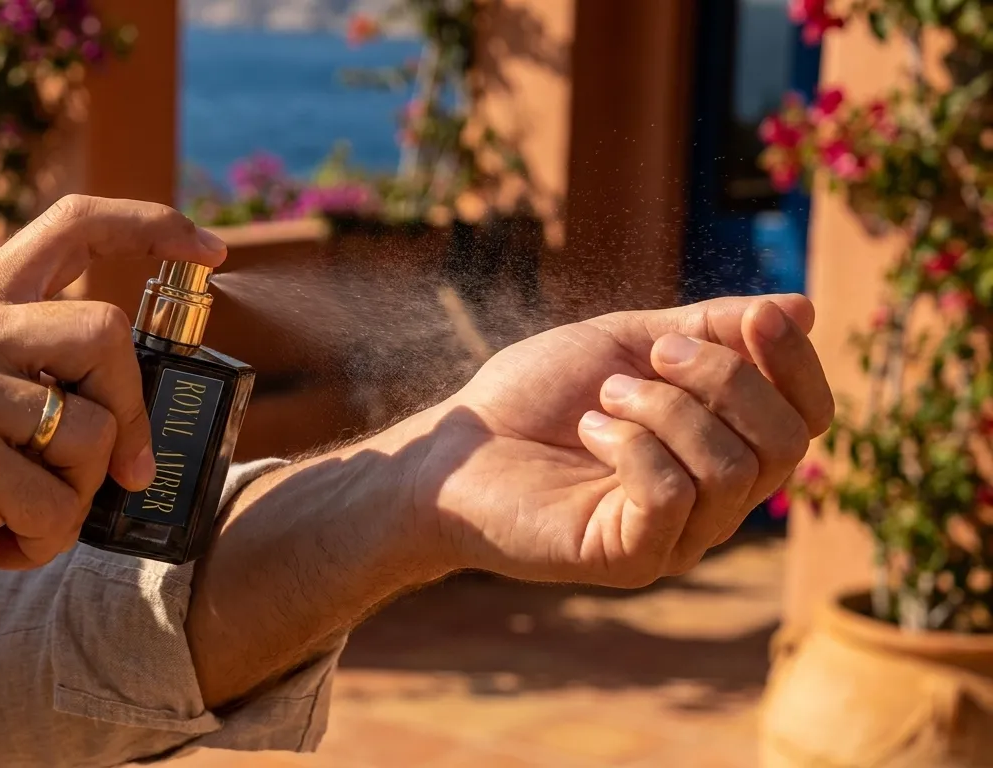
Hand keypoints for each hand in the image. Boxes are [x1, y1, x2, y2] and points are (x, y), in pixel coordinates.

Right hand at [0, 196, 226, 650]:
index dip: (153, 226)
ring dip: (80, 496)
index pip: (73, 223)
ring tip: (28, 516)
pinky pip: (59, 504)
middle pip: (108, 333)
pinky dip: (47, 541)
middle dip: (131, 414)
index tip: (211, 249)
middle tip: (123, 472)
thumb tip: (144, 410)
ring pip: (95, 434)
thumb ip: (37, 372)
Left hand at [405, 294, 832, 586]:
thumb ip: (710, 329)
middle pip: (785, 442)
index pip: (808, 417)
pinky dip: (631, 445)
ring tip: (602, 399)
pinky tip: (589, 431)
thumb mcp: (628, 342)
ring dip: (663, 409)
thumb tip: (804, 309)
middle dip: (724, 378)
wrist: (455, 445)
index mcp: (722, 445)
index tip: (757, 317)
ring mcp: (678, 535)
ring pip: (732, 468)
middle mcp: (715, 499)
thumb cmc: (534, 396)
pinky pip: (673, 494)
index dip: (797, 363)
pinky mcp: (634, 558)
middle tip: (651, 357)